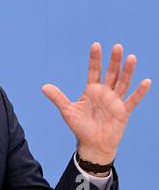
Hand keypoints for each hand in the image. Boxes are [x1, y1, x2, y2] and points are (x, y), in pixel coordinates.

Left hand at [42, 43, 151, 164]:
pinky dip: (139, 92)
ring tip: (131, 57)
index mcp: (91, 91)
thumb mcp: (68, 111)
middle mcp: (104, 93)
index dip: (95, 59)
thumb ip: (58, 98)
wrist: (93, 145)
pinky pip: (133, 100)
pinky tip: (146, 81)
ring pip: (123, 83)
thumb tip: (43, 86)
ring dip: (127, 71)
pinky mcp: (123, 112)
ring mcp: (115, 101)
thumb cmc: (80, 127)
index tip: (96, 45)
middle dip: (113, 60)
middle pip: (111, 73)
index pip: (94, 71)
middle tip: (117, 46)